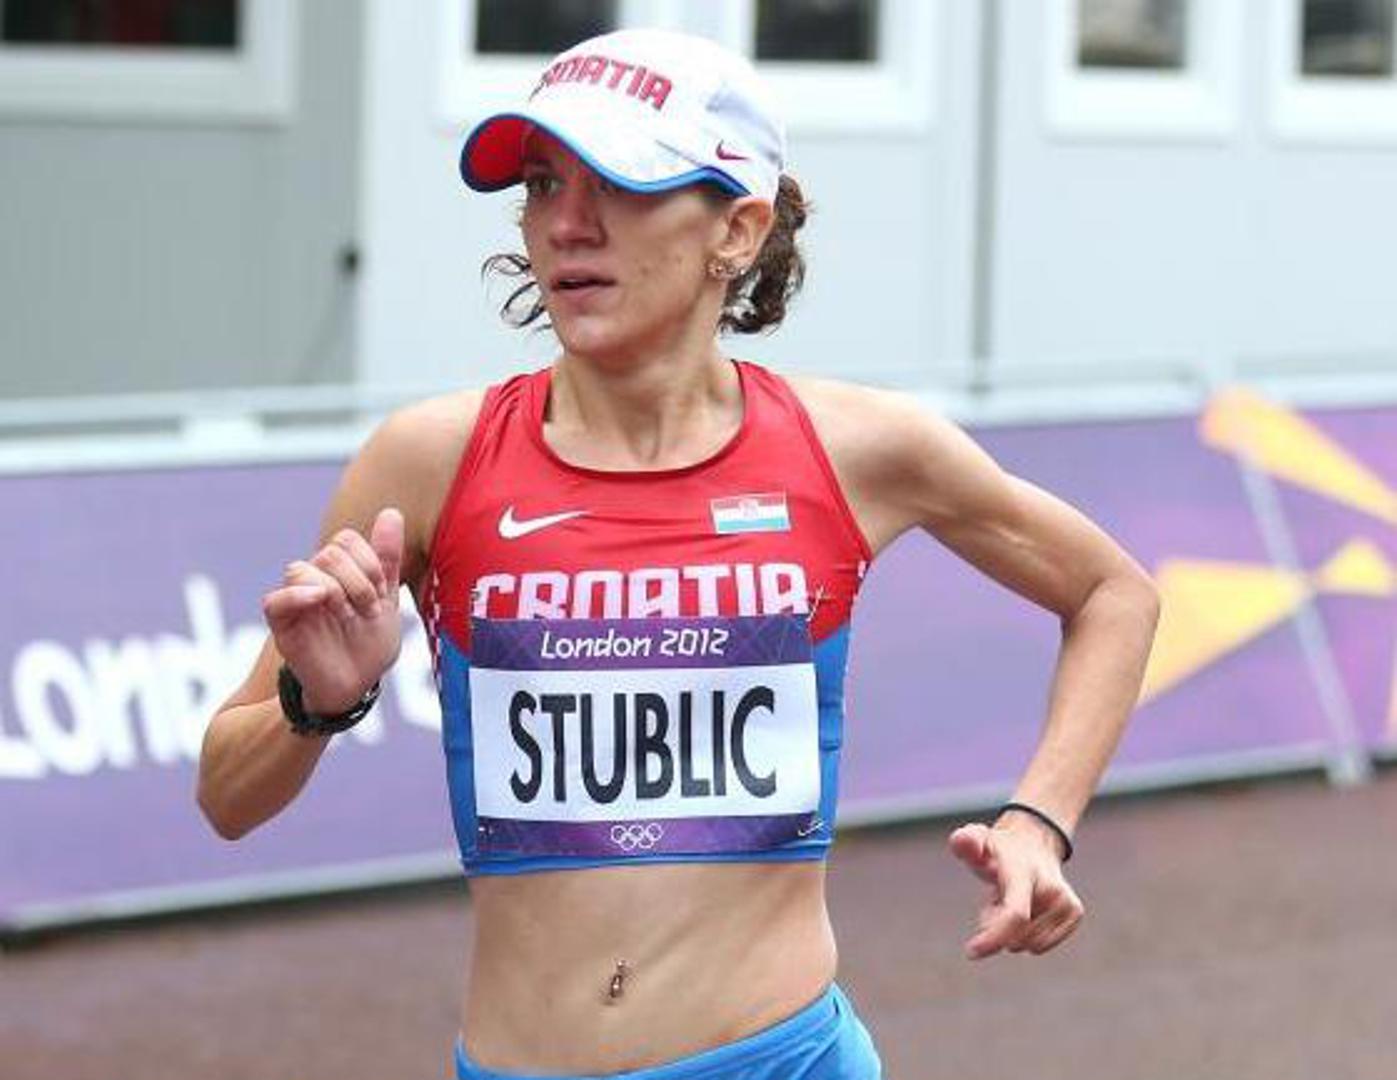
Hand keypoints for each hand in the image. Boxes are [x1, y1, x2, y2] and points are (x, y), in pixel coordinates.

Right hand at [262, 507, 404, 713]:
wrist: (357, 685)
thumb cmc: (369, 643)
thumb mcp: (387, 598)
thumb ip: (387, 558)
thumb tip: (391, 512)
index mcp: (338, 570)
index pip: (347, 540)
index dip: (370, 562)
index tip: (382, 592)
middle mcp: (314, 579)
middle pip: (329, 553)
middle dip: (359, 582)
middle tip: (368, 611)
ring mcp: (296, 600)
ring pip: (303, 569)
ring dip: (337, 592)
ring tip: (349, 617)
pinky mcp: (282, 624)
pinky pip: (276, 599)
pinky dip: (297, 596)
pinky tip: (321, 600)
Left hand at [948, 819, 1084, 959]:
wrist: (1033, 842)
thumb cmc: (998, 850)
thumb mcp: (976, 840)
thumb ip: (965, 841)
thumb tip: (963, 842)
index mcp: (1023, 872)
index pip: (1015, 913)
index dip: (995, 937)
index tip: (971, 952)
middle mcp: (1051, 887)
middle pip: (1017, 936)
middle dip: (995, 928)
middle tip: (995, 898)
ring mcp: (1066, 901)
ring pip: (1027, 944)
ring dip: (1011, 931)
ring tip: (1011, 899)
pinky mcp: (1075, 913)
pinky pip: (1040, 946)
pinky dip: (1027, 935)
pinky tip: (1027, 908)